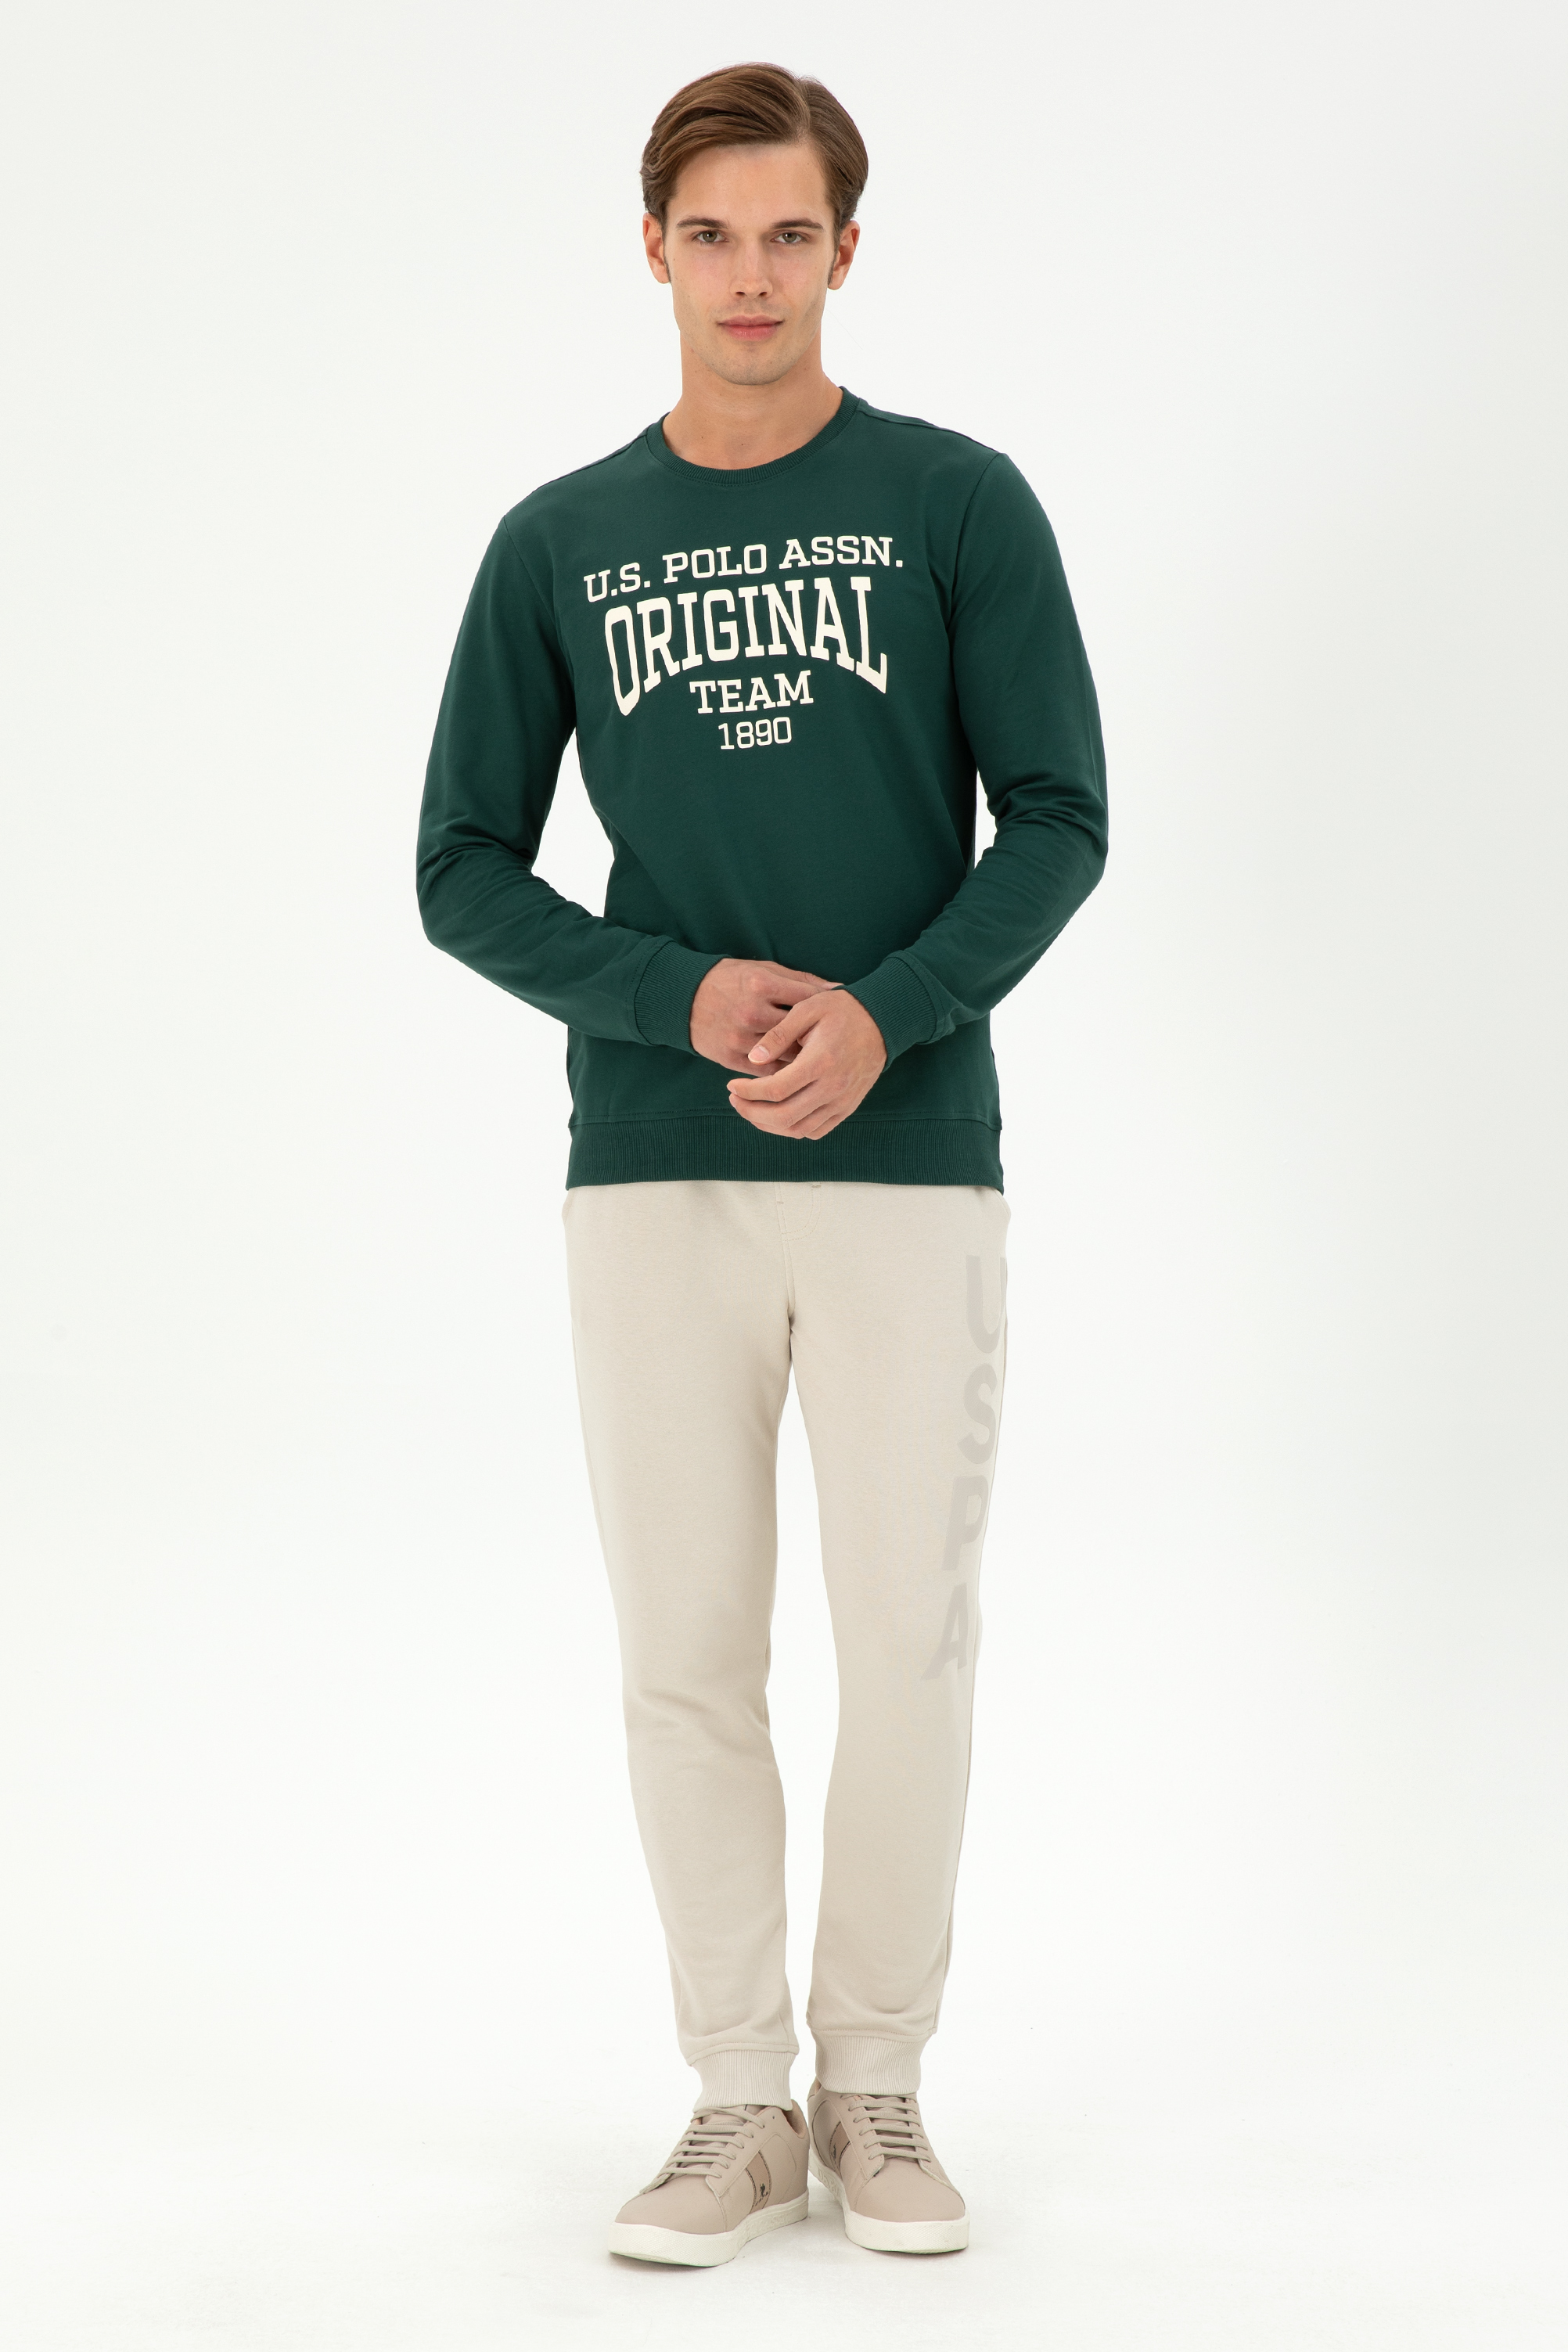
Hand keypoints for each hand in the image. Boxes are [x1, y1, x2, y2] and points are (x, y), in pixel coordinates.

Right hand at [690, 957, 833, 1073]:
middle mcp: (751, 1011)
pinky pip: (765, 1072)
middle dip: (819, 1038)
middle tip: (834, 1043)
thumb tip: (838, 989)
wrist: (682, 999)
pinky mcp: (729, 1057)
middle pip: (799, 1031)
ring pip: (785, 1056)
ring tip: (819, 1059)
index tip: (839, 1016)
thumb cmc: (729, 980)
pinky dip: (782, 1072)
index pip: (807, 999)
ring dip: (803, 1059)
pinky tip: (795, 1070)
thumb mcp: (762, 969)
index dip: (827, 1009)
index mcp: (761, 984)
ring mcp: (739, 1037)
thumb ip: (800, 979)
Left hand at [725, 988, 887, 1140]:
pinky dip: (792, 1129)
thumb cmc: (842, 1010)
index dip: (747, 1091)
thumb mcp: (808, 1009)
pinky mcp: (847, 1108)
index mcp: (820, 1062)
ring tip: (751, 1108)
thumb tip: (753, 1059)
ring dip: (768, 1125)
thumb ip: (778, 1034)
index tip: (731, 1085)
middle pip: (783, 1116)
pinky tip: (778, 1115)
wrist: (882, 1021)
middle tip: (735, 1100)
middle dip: (751, 1112)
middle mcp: (832, 1088)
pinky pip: (815, 1131)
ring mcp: (842, 1101)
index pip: (775, 1090)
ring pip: (798, 1129)